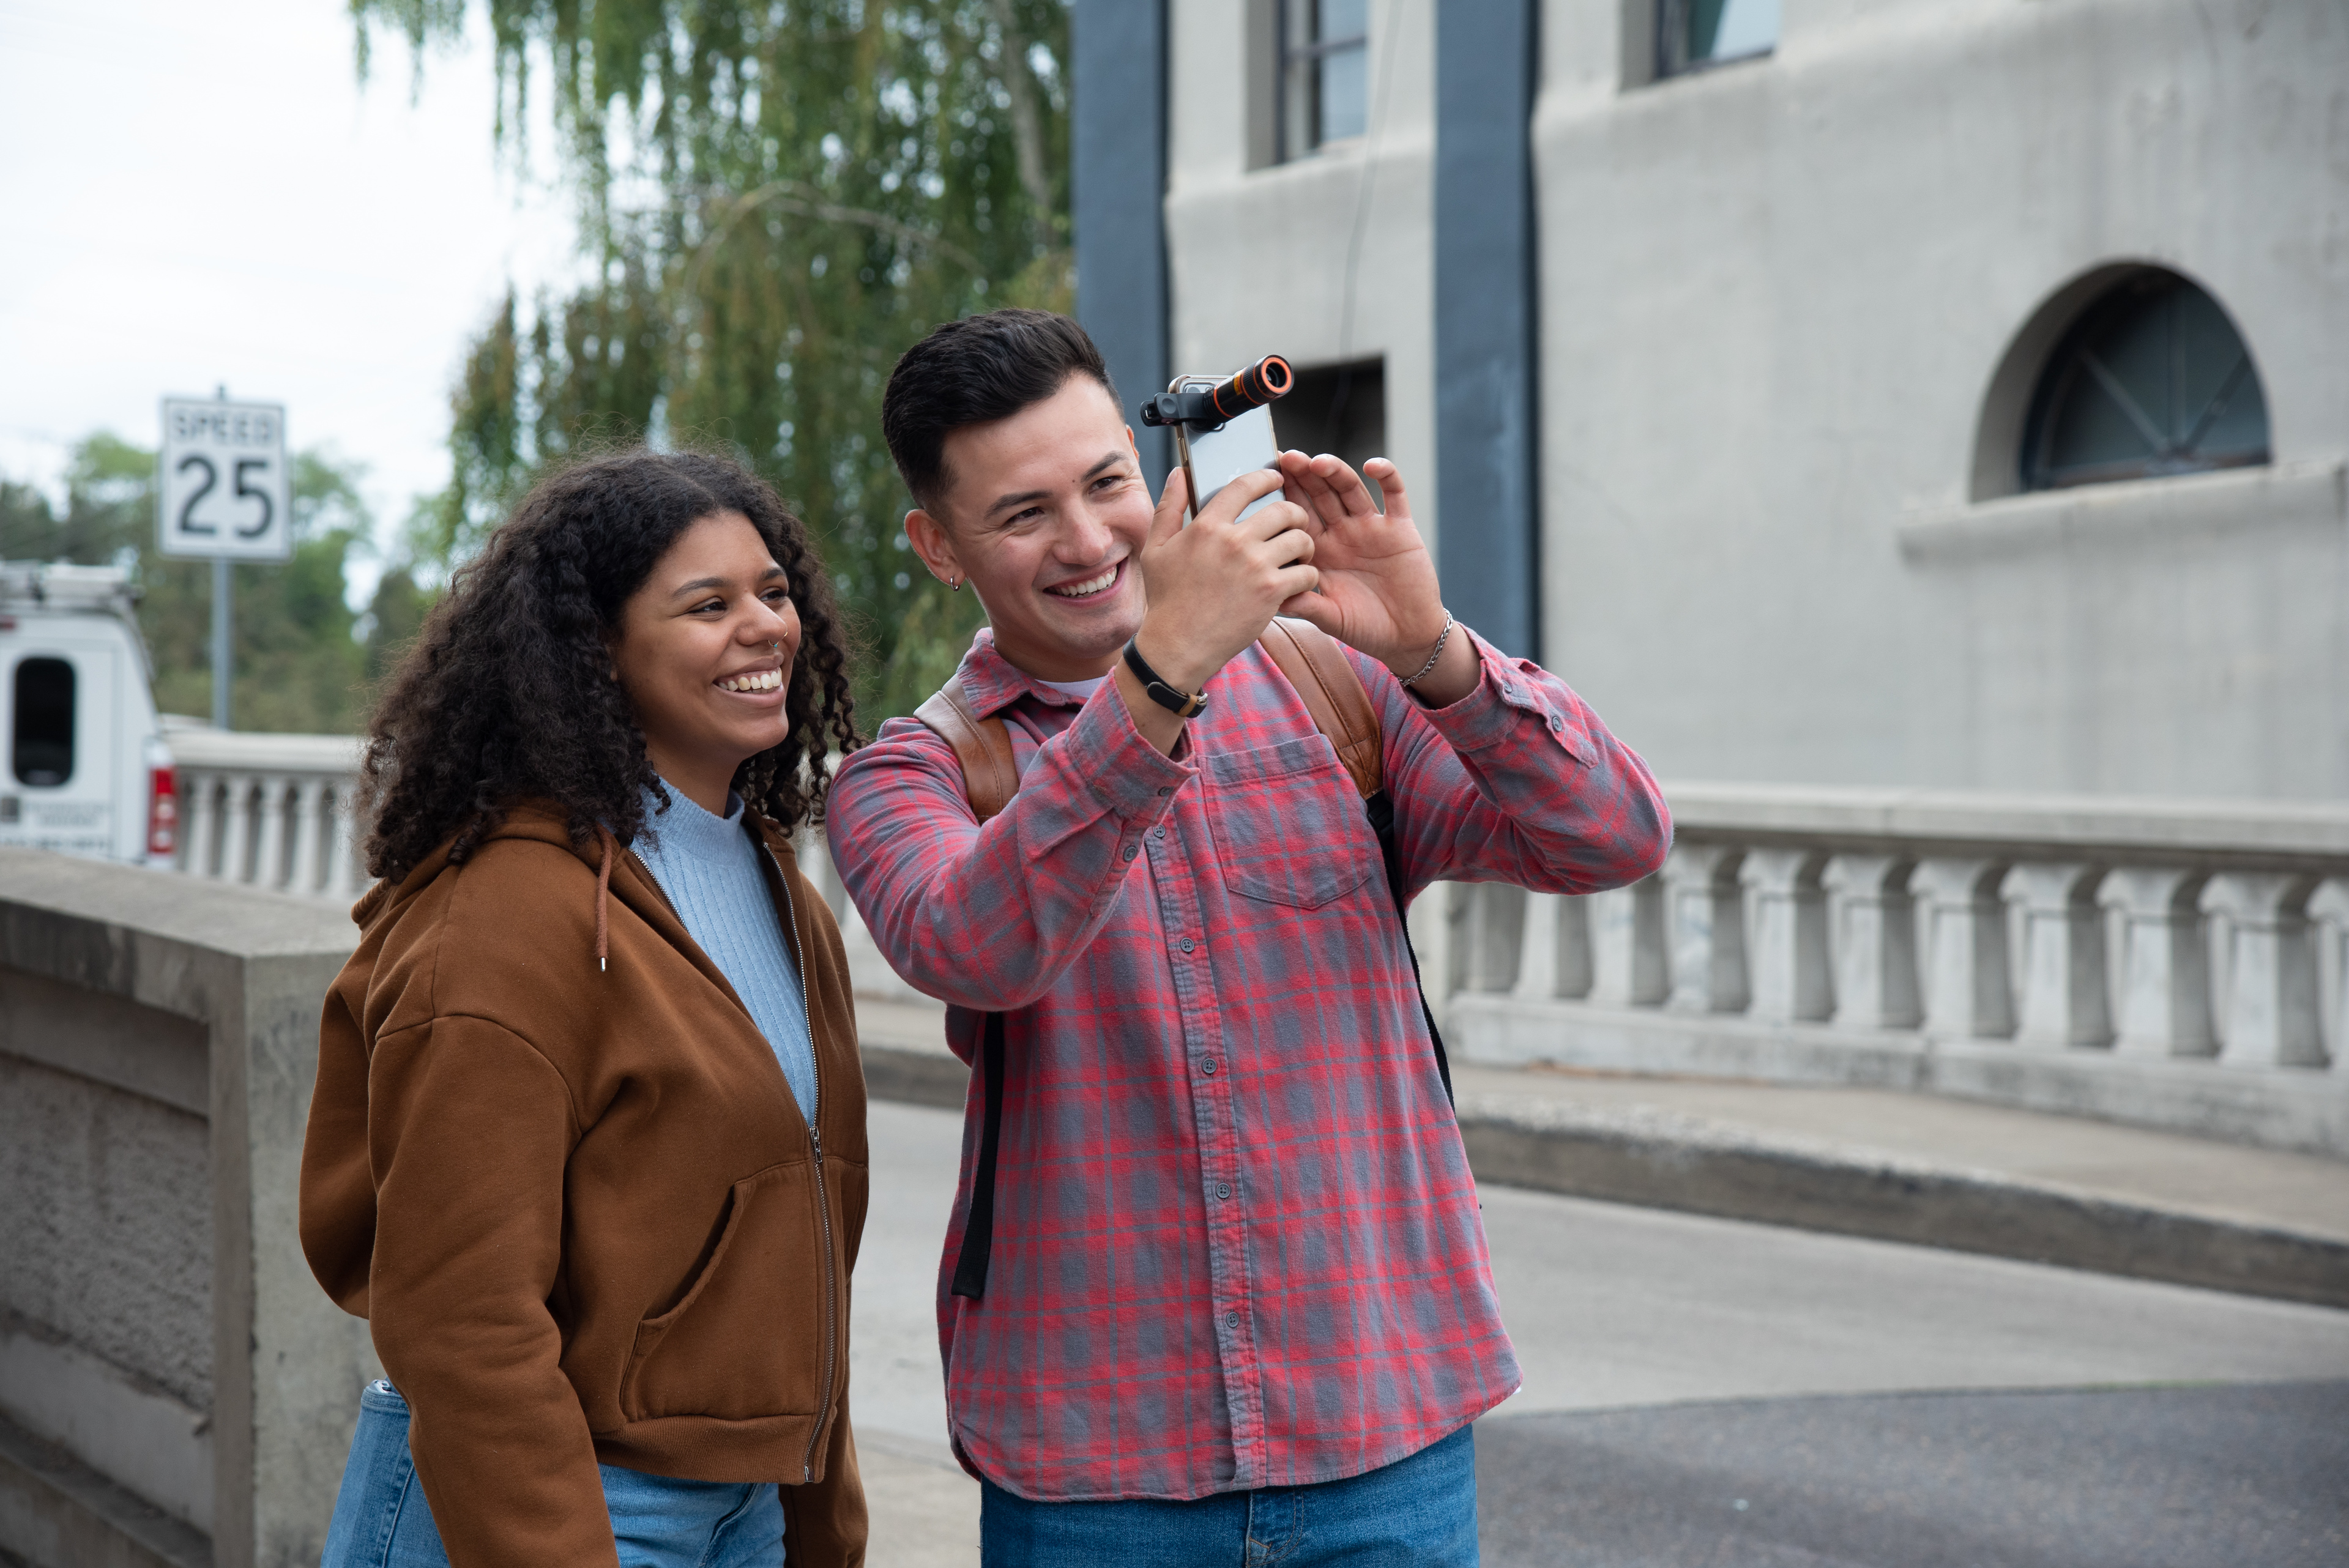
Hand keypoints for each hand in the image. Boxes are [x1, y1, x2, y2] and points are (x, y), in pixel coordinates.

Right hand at [1129, 466, 1319, 694]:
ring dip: (1305, 545)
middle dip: (1295, 514)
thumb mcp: (1156, 548)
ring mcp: (1255, 566)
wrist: (1178, 646)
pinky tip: (1298, 581)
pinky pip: (1307, 573)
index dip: (1266, 477)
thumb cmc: (1167, 600)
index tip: (1276, 479)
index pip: (1245, 486)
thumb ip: (1169, 506)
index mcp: (1207, 526)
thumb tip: (1180, 473)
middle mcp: (1234, 541)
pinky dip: (1308, 576)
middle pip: (1283, 509)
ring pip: (1301, 538)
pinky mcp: (1271, 592)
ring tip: (1299, 554)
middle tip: (1295, 523)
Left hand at [1271, 453, 1456, 683]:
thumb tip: (1275, 598)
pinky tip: (1371, 466)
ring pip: (1350, 489)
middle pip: (1320, 494)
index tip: (1267, 479)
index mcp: (1321, 550)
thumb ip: (1306, 606)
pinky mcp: (1400, 528)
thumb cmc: (1365, 627)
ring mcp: (1371, 527)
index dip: (1285, 495)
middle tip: (1288, 459)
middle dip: (1304, 475)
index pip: (1299, 514)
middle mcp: (1342, 532)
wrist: (1406, 636)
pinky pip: (1394, 495)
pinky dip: (1386, 476)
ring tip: (1318, 462)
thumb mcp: (1331, 618)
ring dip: (1336, 472)